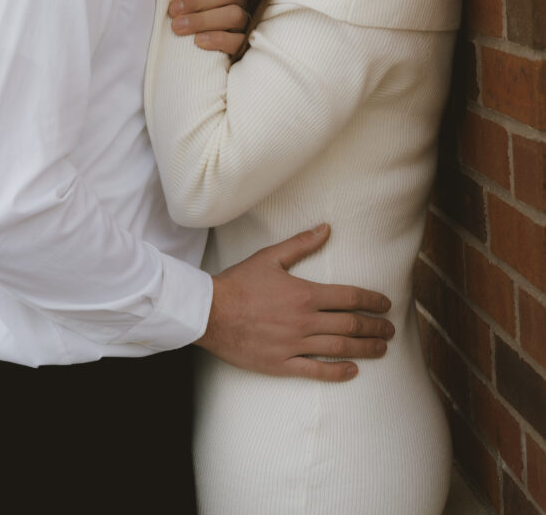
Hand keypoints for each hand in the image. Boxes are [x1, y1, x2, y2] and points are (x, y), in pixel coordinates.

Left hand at [170, 0, 249, 54]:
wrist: (199, 38)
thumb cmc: (198, 2)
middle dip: (198, 0)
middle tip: (173, 9)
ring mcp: (246, 20)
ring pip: (234, 15)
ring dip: (202, 20)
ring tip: (178, 27)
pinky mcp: (244, 44)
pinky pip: (238, 42)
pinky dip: (217, 40)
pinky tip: (198, 42)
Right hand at [197, 225, 393, 380]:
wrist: (210, 312)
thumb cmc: (239, 282)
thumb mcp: (270, 257)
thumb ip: (301, 244)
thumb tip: (326, 228)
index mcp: (305, 293)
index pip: (349, 297)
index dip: (371, 301)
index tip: (386, 304)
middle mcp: (305, 321)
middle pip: (350, 325)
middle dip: (375, 327)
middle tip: (391, 329)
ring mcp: (294, 345)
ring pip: (339, 349)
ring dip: (365, 349)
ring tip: (382, 349)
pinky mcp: (281, 364)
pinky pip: (316, 371)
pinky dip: (338, 372)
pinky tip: (353, 371)